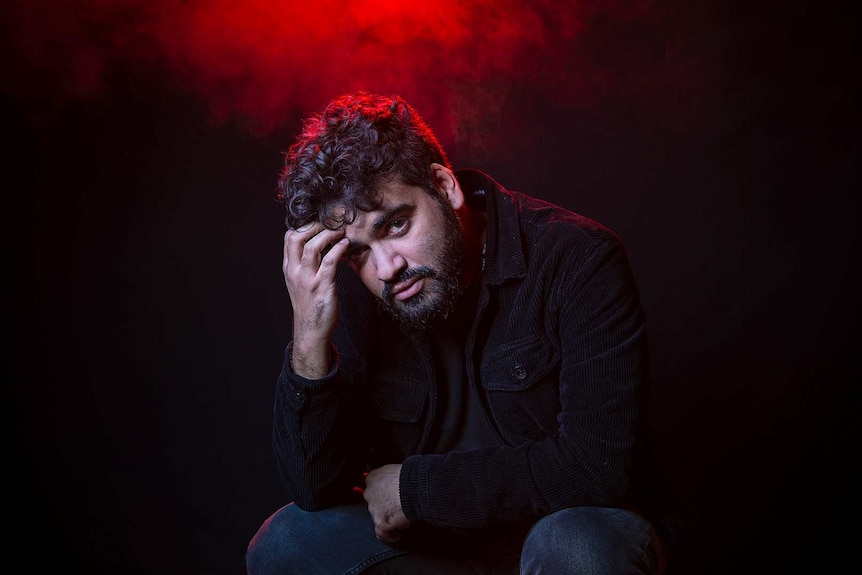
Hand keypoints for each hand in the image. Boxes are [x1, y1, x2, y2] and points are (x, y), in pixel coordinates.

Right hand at [283, 223, 348, 377]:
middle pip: (297, 238)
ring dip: (329, 234)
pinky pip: (329, 262)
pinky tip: (345, 244)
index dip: (305, 225)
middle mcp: (295, 272)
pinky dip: (338, 249)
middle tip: (332, 222)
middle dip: (315, 226)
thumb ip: (305, 263)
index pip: (289, 238)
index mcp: (289, 268)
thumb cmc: (309, 303)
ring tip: (341, 231)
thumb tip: (319, 243)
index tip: (320, 221)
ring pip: (312, 247)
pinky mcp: (322, 287)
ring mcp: (307, 279)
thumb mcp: (300, 281)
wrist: (311, 330)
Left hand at [363, 464, 409, 542]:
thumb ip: (390, 476)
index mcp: (373, 477)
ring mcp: (374, 509)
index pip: (372, 486)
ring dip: (389, 520)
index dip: (381, 493)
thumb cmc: (411, 477)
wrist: (416, 488)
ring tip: (403, 519)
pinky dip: (390, 535)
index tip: (387, 496)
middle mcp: (370, 493)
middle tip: (397, 508)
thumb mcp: (396, 469)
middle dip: (385, 507)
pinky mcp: (380, 523)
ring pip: (379, 518)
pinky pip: (382, 533)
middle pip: (374, 504)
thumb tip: (395, 481)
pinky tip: (397, 534)